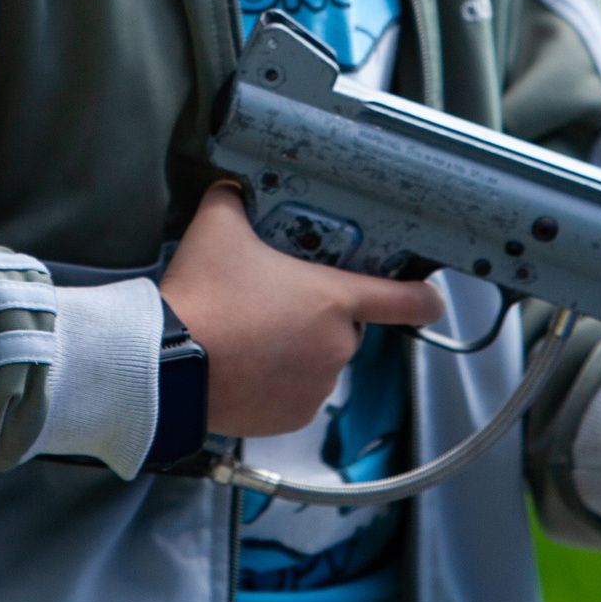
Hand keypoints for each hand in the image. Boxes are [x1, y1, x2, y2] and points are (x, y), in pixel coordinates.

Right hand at [158, 183, 444, 436]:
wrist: (169, 364)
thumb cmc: (201, 298)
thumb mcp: (218, 228)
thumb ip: (235, 199)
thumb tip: (233, 185)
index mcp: (333, 300)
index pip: (405, 300)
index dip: (423, 296)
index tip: (431, 295)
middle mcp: (336, 346)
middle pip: (345, 326)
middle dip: (318, 316)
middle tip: (273, 303)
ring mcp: (317, 385)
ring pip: (319, 361)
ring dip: (297, 350)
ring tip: (251, 336)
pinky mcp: (294, 416)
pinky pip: (297, 393)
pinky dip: (279, 382)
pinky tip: (247, 366)